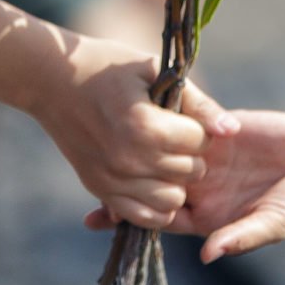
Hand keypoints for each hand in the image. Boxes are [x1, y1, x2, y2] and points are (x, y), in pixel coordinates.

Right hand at [33, 34, 226, 229]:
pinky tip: (152, 180)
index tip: (183, 116)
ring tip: (163, 158)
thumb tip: (232, 131)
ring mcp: (112, 179)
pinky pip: (142, 216)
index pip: (200, 142)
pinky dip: (155, 204)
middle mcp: (129, 158)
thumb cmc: (108, 67)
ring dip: (176, 181)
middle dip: (191, 154)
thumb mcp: (155, 71)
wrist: (52, 80)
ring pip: (172, 200)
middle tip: (173, 135)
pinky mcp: (99, 190)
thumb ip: (198, 103)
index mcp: (144, 125)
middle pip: (190, 172)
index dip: (199, 128)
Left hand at [82, 108, 284, 259]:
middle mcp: (205, 187)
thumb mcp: (277, 222)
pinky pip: (189, 122)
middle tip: (88, 173)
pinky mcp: (222, 126)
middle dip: (123, 182)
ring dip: (139, 146)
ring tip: (105, 137)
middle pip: (153, 186)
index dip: (131, 219)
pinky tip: (142, 111)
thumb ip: (242, 237)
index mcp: (212, 217)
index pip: (161, 219)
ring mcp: (210, 156)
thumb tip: (206, 256)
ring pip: (164, 151)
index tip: (97, 217)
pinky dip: (168, 118)